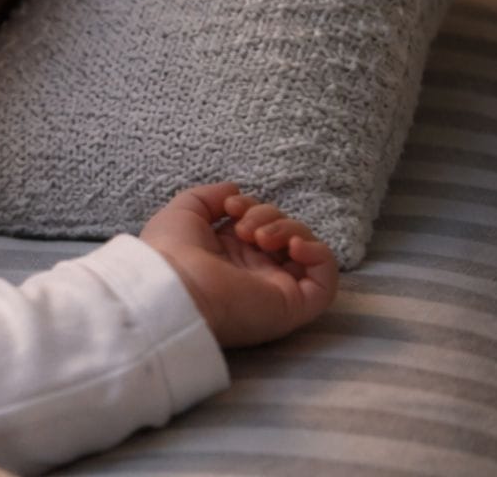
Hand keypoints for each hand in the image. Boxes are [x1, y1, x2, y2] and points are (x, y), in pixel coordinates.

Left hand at [139, 182, 338, 347]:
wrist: (173, 290)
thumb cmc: (170, 253)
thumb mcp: (183, 212)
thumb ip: (209, 196)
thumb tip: (235, 190)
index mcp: (230, 254)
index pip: (261, 223)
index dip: (253, 206)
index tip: (231, 206)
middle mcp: (255, 272)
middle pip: (285, 232)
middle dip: (269, 216)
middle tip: (244, 228)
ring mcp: (276, 288)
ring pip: (306, 250)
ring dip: (289, 230)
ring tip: (260, 237)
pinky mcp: (294, 306)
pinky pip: (326, 279)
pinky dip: (319, 254)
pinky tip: (294, 246)